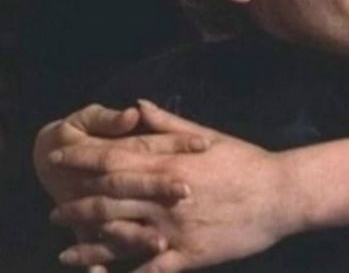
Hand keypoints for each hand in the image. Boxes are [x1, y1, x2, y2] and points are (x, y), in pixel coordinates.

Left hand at [52, 102, 288, 272]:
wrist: (279, 193)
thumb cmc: (245, 161)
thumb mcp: (208, 135)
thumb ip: (169, 124)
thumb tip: (137, 106)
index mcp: (169, 162)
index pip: (114, 157)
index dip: (82, 157)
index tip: (59, 156)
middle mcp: (165, 194)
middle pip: (108, 198)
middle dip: (76, 203)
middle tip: (54, 209)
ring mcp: (174, 226)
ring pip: (120, 235)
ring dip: (88, 244)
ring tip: (65, 249)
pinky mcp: (187, 254)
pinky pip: (147, 269)